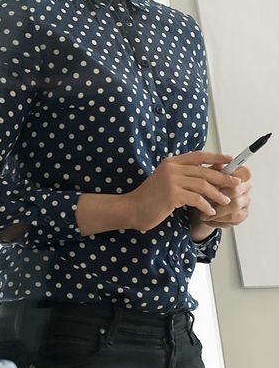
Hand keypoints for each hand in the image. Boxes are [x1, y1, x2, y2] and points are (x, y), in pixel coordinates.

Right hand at [125, 151, 240, 231]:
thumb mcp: (166, 181)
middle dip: (223, 178)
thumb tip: (207, 176)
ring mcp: (171, 180)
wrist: (132, 208)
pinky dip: (206, 205)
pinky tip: (210, 211)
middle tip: (236, 184)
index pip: (198, 155)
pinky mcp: (172, 194)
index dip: (216, 157)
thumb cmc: (150, 198)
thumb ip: (183, 175)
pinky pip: (196, 199)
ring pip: (203, 185)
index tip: (230, 160)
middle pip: (204, 171)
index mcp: (171, 161)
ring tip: (225, 201)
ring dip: (217, 194)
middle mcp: (172, 168)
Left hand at [199, 165, 251, 226]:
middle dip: (217, 195)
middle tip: (203, 199)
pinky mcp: (243, 214)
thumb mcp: (205, 177)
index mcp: (240, 173)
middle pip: (236, 190)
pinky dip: (219, 219)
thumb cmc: (205, 187)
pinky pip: (234, 218)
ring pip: (234, 205)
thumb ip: (212, 171)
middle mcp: (246, 187)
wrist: (202, 206)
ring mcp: (246, 201)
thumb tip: (217, 164)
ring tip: (203, 211)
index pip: (244, 173)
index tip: (215, 182)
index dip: (230, 177)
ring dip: (217, 209)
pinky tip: (209, 218)